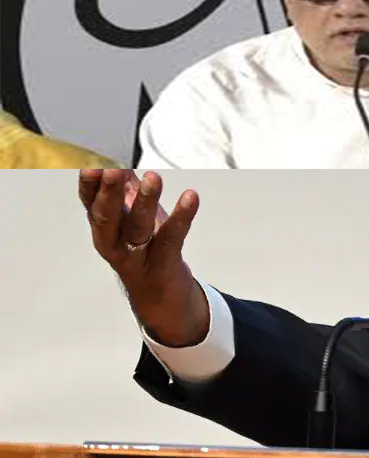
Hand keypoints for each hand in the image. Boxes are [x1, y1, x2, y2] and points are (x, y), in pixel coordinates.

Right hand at [79, 169, 209, 346]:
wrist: (162, 297)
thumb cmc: (146, 249)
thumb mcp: (133, 217)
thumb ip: (127, 190)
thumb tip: (119, 161)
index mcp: (105, 228)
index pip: (90, 204)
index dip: (89, 186)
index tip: (91, 166)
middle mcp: (115, 243)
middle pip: (107, 218)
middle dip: (108, 194)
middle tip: (112, 170)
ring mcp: (138, 256)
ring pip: (138, 228)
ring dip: (145, 202)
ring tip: (153, 178)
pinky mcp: (164, 264)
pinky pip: (172, 239)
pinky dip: (181, 217)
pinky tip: (190, 197)